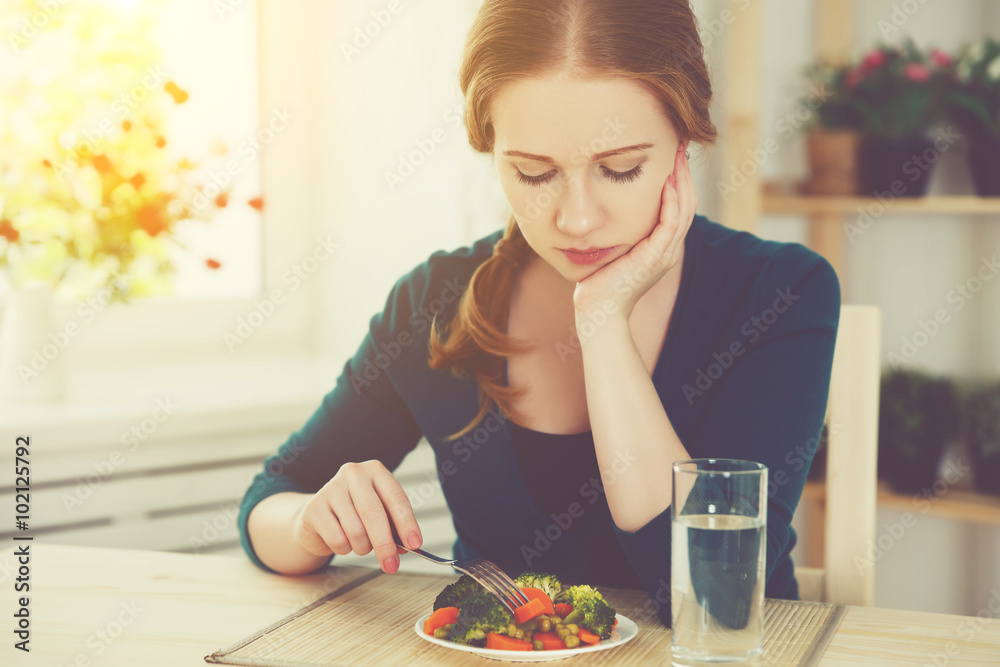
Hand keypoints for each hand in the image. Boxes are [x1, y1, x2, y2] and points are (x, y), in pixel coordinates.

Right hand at [291, 460, 422, 573]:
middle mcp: (354, 474)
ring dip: (362, 547)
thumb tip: (407, 546)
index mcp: (376, 471)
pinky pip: (337, 539)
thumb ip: (394, 528)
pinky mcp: (314, 507)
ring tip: (360, 544)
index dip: (407, 523)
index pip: (396, 498)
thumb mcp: (380, 515)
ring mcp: (331, 488)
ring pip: (356, 530)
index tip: (415, 544)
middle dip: (385, 544)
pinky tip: (341, 540)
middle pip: (374, 513)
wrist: (319, 516)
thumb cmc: (355, 513)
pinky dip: (344, 548)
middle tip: (391, 565)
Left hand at [572, 142, 697, 320]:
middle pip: (687, 204)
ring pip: (684, 210)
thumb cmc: (598, 283)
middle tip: (681, 146)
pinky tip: (668, 182)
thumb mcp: (612, 250)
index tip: (671, 155)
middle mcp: (668, 249)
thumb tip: (604, 207)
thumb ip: (618, 231)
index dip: (678, 181)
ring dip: (682, 181)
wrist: (597, 311)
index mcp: (661, 247)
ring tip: (678, 156)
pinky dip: (671, 201)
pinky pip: (670, 224)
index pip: (677, 207)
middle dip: (685, 174)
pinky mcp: (655, 257)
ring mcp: (664, 254)